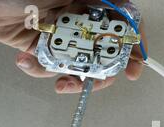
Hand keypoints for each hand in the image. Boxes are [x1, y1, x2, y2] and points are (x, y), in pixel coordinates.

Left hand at [0, 0, 146, 93]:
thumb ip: (98, 0)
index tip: (135, 65)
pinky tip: (28, 60)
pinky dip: (40, 69)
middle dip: (100, 72)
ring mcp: (62, 36)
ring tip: (57, 78)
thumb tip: (128, 5)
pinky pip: (51, 67)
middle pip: (104, 53)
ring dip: (67, 77)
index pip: (123, 26)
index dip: (134, 45)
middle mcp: (79, 21)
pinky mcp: (43, 49)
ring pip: (79, 66)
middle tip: (93, 81)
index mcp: (91, 5)